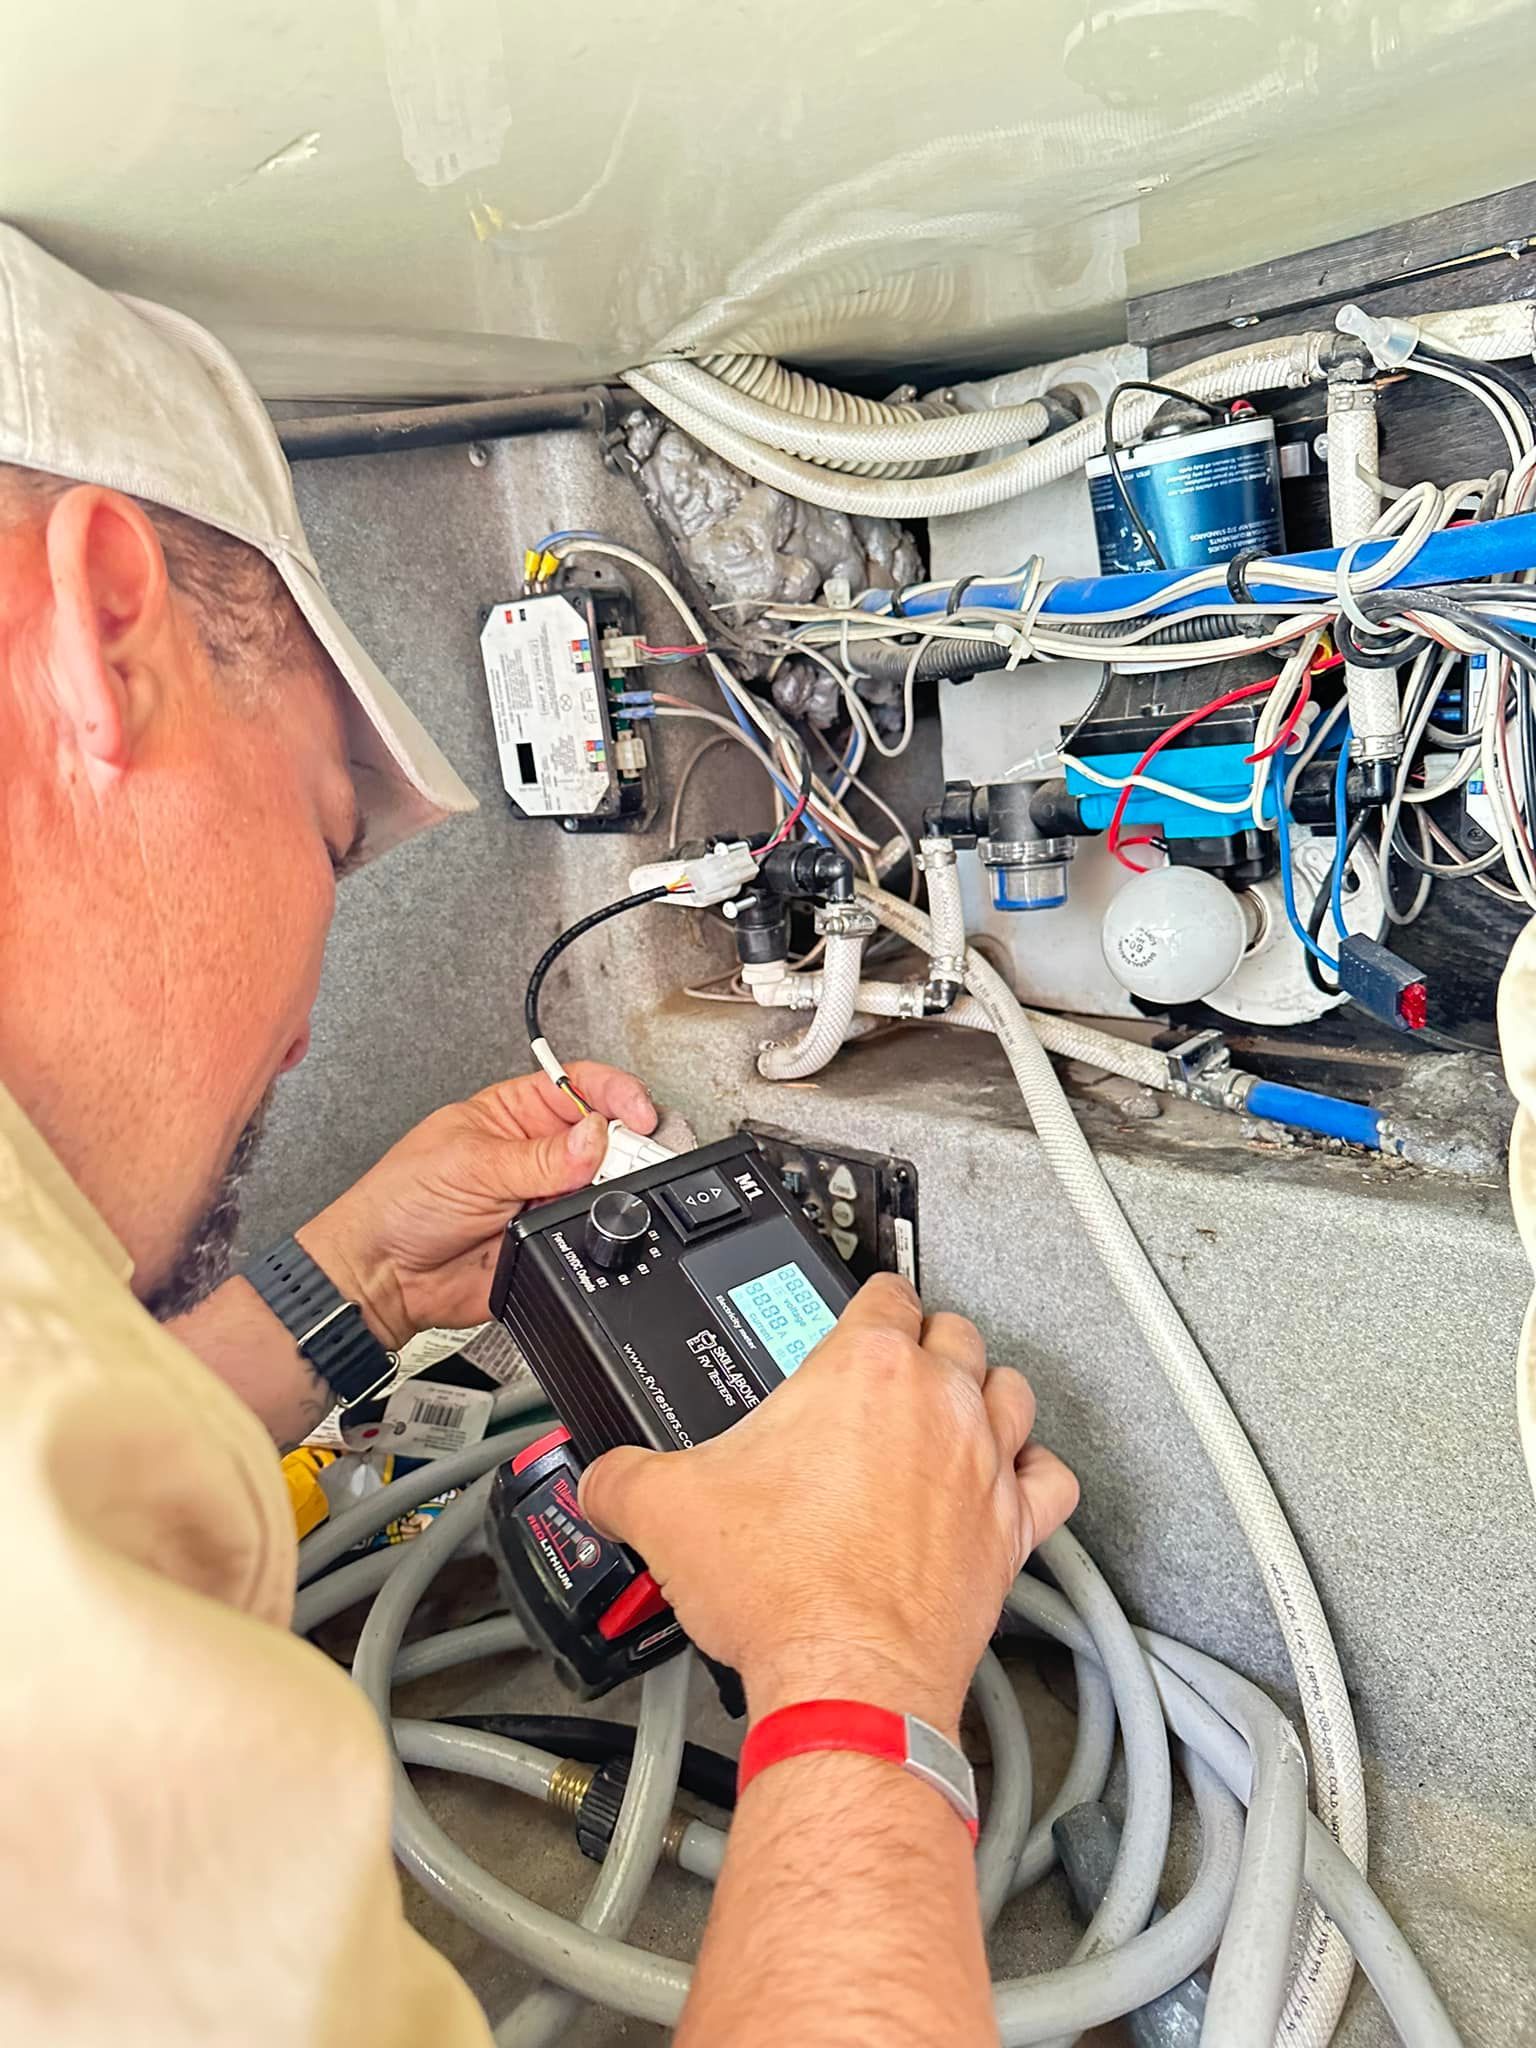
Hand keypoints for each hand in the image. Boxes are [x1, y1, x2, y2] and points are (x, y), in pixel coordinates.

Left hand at [296, 1064, 655, 1348]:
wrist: (384, 1277)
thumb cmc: (399, 1204)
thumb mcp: (470, 1164)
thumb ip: (538, 1155)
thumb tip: (595, 1137)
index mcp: (514, 1112)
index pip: (579, 1085)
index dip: (614, 1092)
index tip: (637, 1112)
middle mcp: (537, 1152)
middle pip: (603, 1135)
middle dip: (623, 1144)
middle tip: (626, 1159)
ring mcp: (545, 1197)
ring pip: (604, 1186)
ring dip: (611, 1190)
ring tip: (600, 1194)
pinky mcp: (549, 1240)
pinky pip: (591, 1233)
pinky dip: (600, 1231)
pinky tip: (587, 1227)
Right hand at [580, 1273, 1076, 1738]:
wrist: (845, 1680)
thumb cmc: (780, 1588)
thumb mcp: (665, 1509)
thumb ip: (622, 1476)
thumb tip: (600, 1479)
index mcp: (862, 1368)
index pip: (884, 1291)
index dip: (866, 1298)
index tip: (851, 1317)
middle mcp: (937, 1402)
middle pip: (954, 1330)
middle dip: (925, 1341)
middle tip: (891, 1370)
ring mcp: (984, 1464)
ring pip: (1012, 1389)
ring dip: (986, 1391)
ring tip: (956, 1408)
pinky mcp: (1013, 1530)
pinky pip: (1052, 1478)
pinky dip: (1037, 1473)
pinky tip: (1011, 1481)